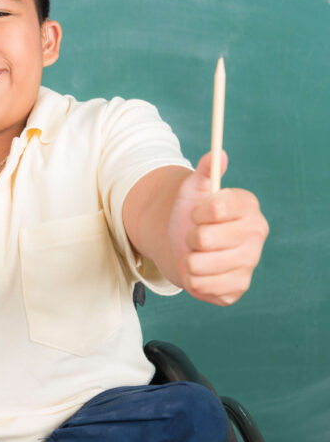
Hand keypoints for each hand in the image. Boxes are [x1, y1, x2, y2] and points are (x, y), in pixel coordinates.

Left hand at [167, 152, 268, 304]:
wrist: (185, 248)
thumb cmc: (191, 215)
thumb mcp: (193, 189)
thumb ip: (205, 170)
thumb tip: (218, 154)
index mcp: (248, 206)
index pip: (219, 207)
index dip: (198, 211)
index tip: (196, 212)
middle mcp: (256, 234)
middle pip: (204, 238)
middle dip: (190, 237)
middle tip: (195, 236)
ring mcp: (250, 262)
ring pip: (200, 264)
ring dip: (189, 260)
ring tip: (196, 254)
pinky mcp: (238, 288)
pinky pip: (203, 286)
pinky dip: (193, 280)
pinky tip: (200, 272)